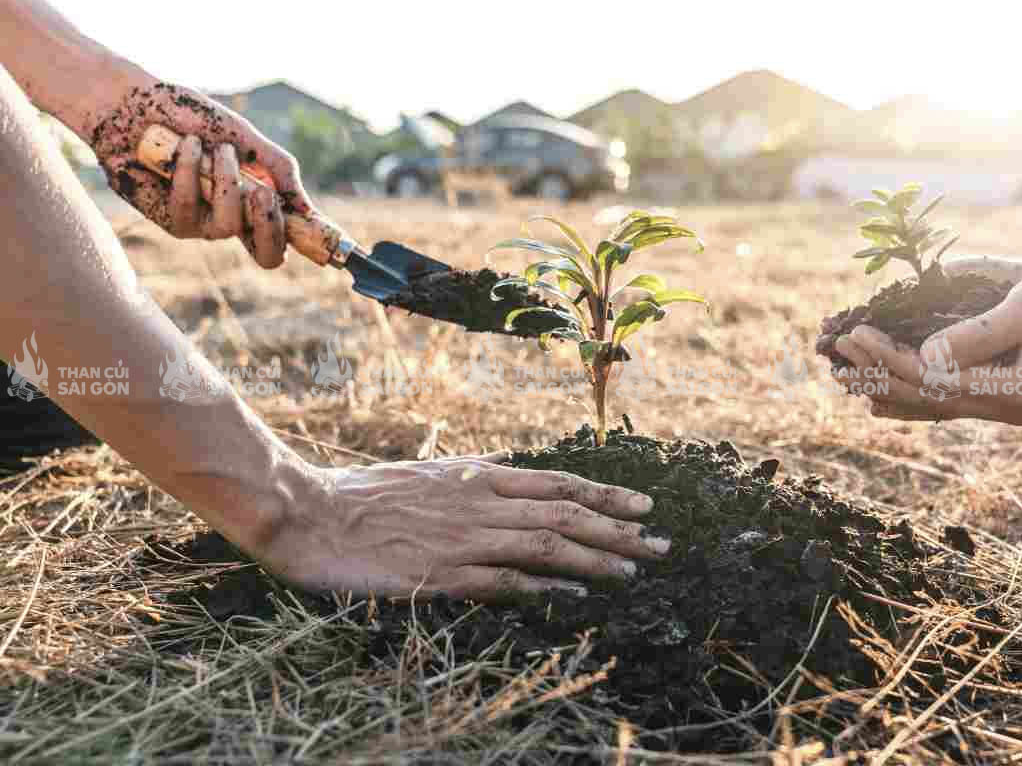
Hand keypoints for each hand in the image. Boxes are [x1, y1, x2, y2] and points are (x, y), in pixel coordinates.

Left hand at [80, 76, 313, 267]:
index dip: (313, 241)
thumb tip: (308, 210)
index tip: (328, 234)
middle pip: (270, 255)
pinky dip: (191, 174)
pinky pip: (190, 210)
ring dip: (226, 181)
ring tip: (215, 149)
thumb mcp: (246, 138)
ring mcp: (204, 223)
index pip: (292, 234)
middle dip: (271, 224)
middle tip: (263, 192)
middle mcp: (236, 218)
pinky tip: (186, 147)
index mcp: (259, 200)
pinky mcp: (173, 222)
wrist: (135, 104)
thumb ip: (279, 170)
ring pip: (232, 226)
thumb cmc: (191, 117)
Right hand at [255, 455, 670, 600]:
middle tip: (661, 544)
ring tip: (633, 570)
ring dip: (596, 558)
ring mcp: (464, 539)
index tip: (645, 505)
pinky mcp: (442, 574)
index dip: (607, 493)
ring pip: (546, 545)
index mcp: (480, 476)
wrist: (313, 513)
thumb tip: (519, 472)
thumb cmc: (370, 493)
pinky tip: (573, 594)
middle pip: (566, 514)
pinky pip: (504, 581)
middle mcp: (481, 503)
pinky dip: (544, 586)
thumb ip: (479, 476)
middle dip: (620, 530)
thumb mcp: (434, 472)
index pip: (559, 483)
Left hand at [834, 250, 1021, 424]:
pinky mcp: (1005, 393)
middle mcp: (1007, 409)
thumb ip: (978, 337)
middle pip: (926, 397)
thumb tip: (925, 356)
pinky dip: (911, 397)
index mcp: (1013, 392)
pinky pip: (948, 401)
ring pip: (933, 405)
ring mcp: (1007, 406)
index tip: (855, 333)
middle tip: (836, 349)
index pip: (932, 380)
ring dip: (886, 389)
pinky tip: (880, 401)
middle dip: (877, 373)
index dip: (887, 358)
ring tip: (844, 378)